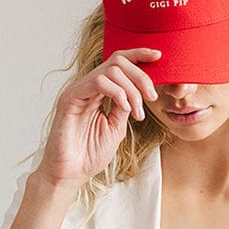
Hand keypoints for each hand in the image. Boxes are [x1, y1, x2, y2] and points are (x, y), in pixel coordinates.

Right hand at [33, 47, 161, 184]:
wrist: (71, 173)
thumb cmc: (90, 154)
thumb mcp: (116, 127)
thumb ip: (125, 106)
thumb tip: (139, 90)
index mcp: (99, 92)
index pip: (119, 62)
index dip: (139, 55)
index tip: (158, 56)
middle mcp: (88, 87)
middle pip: (118, 61)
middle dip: (141, 76)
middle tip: (151, 98)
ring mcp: (79, 90)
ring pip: (111, 70)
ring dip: (132, 90)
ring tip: (137, 112)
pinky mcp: (70, 98)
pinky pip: (98, 82)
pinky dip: (118, 93)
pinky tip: (124, 109)